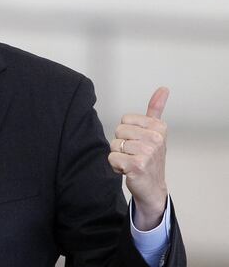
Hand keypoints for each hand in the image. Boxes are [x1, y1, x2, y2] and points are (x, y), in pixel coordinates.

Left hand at [108, 87, 169, 230]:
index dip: (127, 132)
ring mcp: (147, 152)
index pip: (125, 120)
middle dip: (121, 144)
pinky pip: (112, 157)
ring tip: (132, 162)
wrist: (152, 187)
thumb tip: (163, 89)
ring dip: (118, 156)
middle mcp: (155, 138)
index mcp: (158, 127)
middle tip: (135, 154)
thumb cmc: (151, 158)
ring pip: (114, 145)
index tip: (139, 142)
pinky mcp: (137, 165)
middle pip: (118, 131)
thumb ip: (156, 109)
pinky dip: (116, 166)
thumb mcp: (156, 131)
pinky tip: (128, 170)